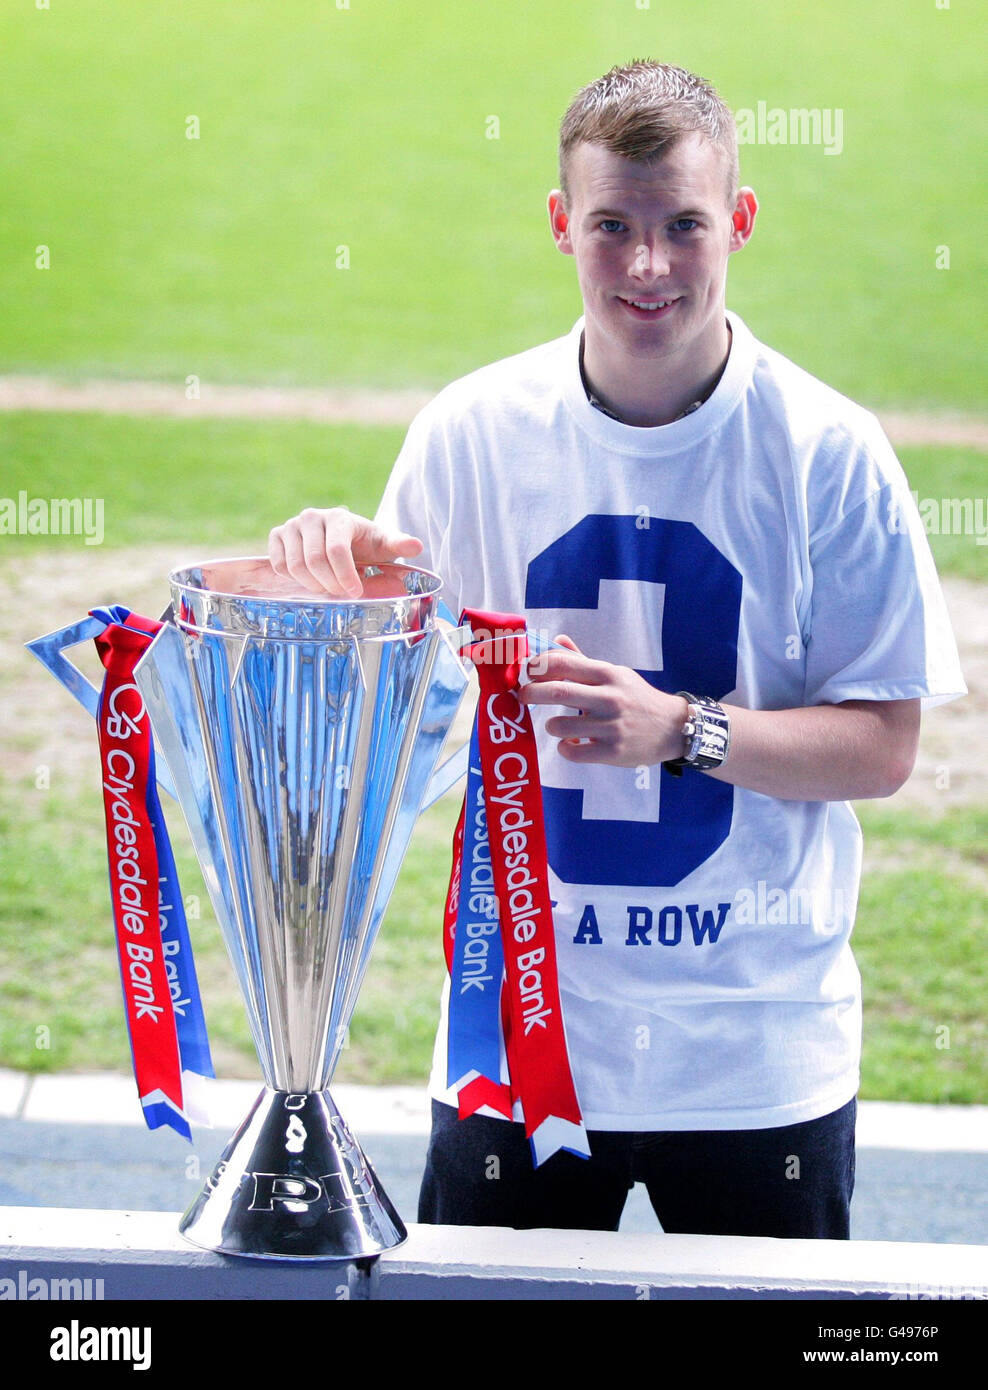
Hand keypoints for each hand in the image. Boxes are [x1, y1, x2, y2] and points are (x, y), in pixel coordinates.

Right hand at [267, 506, 422, 596]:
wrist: (345, 540)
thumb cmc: (366, 545)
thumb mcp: (384, 545)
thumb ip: (399, 544)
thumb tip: (416, 546)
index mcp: (339, 518)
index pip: (336, 551)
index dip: (345, 576)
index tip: (356, 592)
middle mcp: (312, 517)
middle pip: (314, 560)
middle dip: (330, 584)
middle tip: (342, 594)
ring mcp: (291, 525)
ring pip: (294, 565)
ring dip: (313, 585)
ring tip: (328, 588)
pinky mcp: (277, 535)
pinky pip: (278, 564)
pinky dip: (294, 579)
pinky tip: (311, 579)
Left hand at [520, 635, 688, 766]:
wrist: (672, 728)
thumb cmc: (636, 698)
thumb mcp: (614, 674)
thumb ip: (582, 660)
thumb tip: (556, 640)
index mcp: (607, 674)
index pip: (563, 663)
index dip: (538, 666)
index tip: (528, 671)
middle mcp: (609, 697)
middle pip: (557, 691)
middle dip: (531, 692)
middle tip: (523, 696)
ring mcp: (611, 726)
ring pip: (560, 725)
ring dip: (551, 725)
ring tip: (558, 725)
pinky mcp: (612, 752)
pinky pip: (573, 751)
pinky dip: (565, 748)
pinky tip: (572, 743)